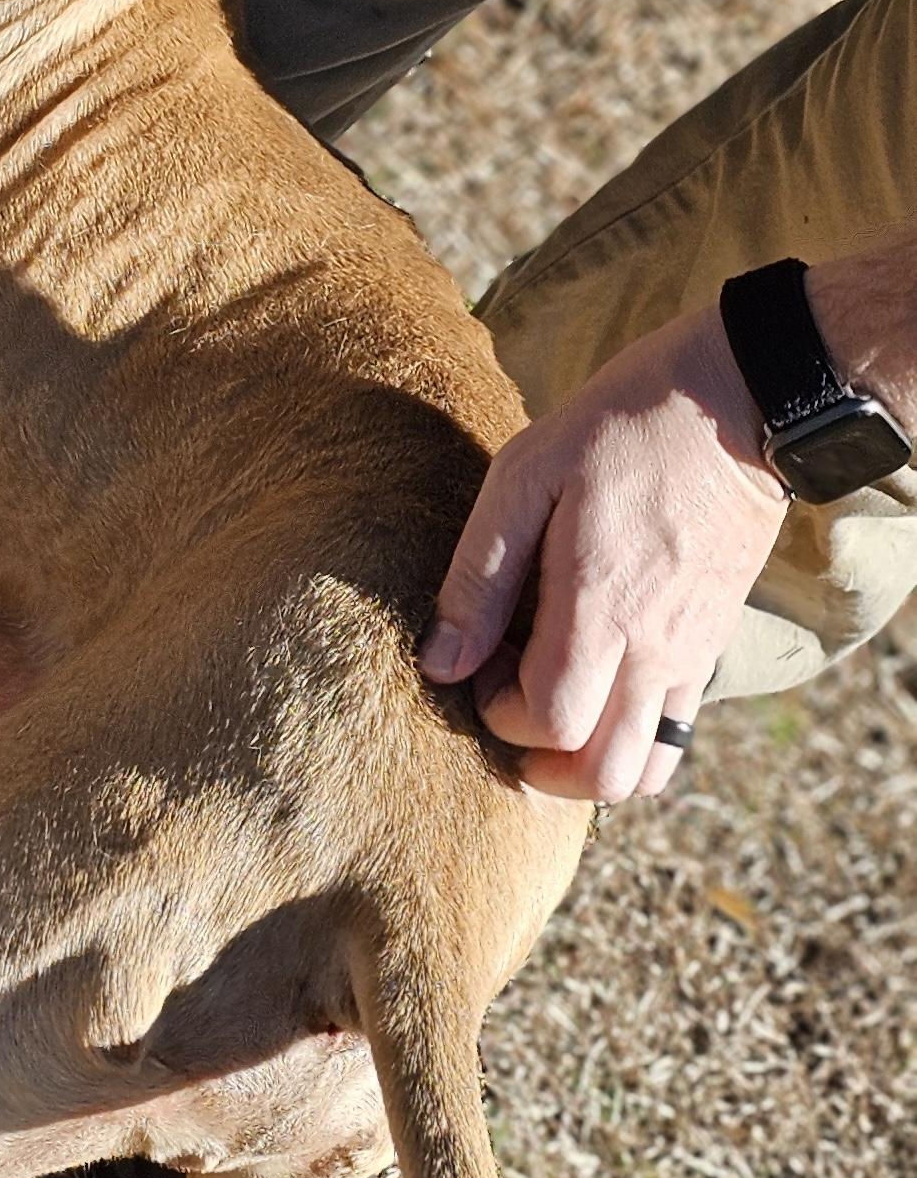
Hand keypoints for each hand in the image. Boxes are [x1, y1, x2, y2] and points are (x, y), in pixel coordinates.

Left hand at [420, 306, 789, 803]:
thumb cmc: (620, 427)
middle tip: (510, 705)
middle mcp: (656, 650)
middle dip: (540, 766)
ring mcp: (692, 655)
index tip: (483, 660)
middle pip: (603, 775)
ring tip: (554, 713)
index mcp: (604, 609)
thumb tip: (441, 663)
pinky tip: (597, 688)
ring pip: (648, 772)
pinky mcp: (712, 645)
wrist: (736, 401)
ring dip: (590, 768)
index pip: (551, 723)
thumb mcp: (527, 476)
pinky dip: (633, 742)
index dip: (500, 712)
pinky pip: (678, 736)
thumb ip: (479, 578)